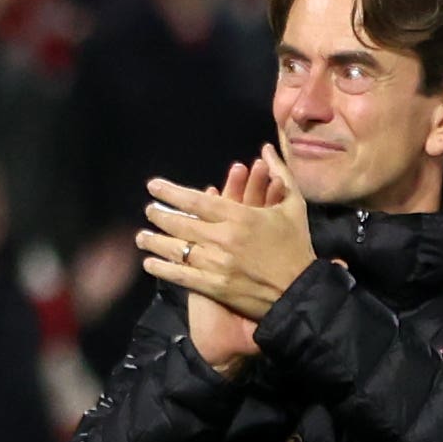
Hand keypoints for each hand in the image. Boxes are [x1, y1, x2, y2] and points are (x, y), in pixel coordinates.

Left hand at [144, 151, 311, 367]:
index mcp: (240, 217)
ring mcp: (217, 264)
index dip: (171, 192)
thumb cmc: (297, 247)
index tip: (153, 187)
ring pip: (176, 249)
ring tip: (141, 236)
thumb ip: (280, 174)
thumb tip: (266, 149)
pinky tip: (150, 263)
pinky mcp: (215, 286)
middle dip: (160, 216)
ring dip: (154, 241)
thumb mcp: (294, 206)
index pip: (196, 200)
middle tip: (148, 211)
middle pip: (181, 223)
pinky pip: (181, 275)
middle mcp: (224, 238)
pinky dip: (163, 269)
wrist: (301, 292)